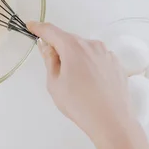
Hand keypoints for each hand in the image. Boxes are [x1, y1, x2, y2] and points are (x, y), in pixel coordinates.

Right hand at [28, 22, 148, 148]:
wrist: (112, 122)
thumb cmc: (80, 104)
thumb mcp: (54, 83)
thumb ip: (49, 60)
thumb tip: (48, 47)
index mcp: (73, 46)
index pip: (51, 30)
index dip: (38, 28)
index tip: (31, 26)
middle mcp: (91, 44)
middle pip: (69, 40)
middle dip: (59, 48)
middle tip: (54, 68)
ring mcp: (107, 53)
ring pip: (84, 49)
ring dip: (76, 58)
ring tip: (76, 82)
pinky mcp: (116, 64)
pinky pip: (97, 58)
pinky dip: (90, 65)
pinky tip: (91, 84)